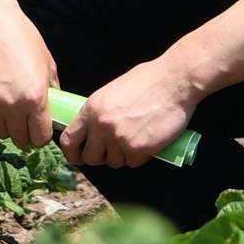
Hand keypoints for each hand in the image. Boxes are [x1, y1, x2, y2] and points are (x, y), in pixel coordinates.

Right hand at [0, 8, 60, 151]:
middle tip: (25, 120)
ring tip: (8, 109)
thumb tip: (55, 108)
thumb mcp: (46, 63)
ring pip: (1, 133)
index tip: (39, 129)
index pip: (41, 137)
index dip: (42, 135)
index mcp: (35, 98)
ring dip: (7, 126)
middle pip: (20, 139)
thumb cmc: (21, 39)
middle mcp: (12, 106)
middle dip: (25, 132)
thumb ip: (52, 90)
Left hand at [67, 61, 198, 169]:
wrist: (175, 81)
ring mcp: (119, 138)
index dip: (73, 153)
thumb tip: (93, 131)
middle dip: (102, 156)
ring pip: (114, 162)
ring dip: (124, 155)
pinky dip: (141, 156)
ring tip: (136, 137)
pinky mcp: (138, 149)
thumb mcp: (112, 92)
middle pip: (91, 158)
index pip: (68, 140)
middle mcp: (101, 125)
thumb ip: (99, 112)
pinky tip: (148, 141)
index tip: (79, 156)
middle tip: (114, 149)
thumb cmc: (148, 81)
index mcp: (91, 109)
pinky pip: (133, 162)